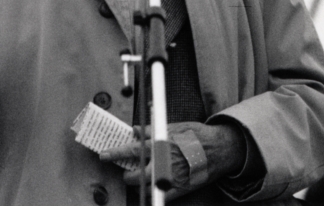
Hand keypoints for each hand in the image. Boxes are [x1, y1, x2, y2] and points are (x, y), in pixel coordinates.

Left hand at [99, 121, 245, 199]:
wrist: (219, 150)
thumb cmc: (196, 135)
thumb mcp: (174, 126)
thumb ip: (151, 130)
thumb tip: (134, 130)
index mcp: (160, 145)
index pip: (131, 150)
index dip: (115, 153)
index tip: (104, 155)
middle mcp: (163, 163)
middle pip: (135, 176)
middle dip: (128, 174)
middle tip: (127, 171)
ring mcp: (171, 179)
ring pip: (145, 187)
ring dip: (140, 183)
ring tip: (142, 177)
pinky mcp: (179, 189)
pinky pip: (160, 196)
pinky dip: (153, 193)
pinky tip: (152, 188)